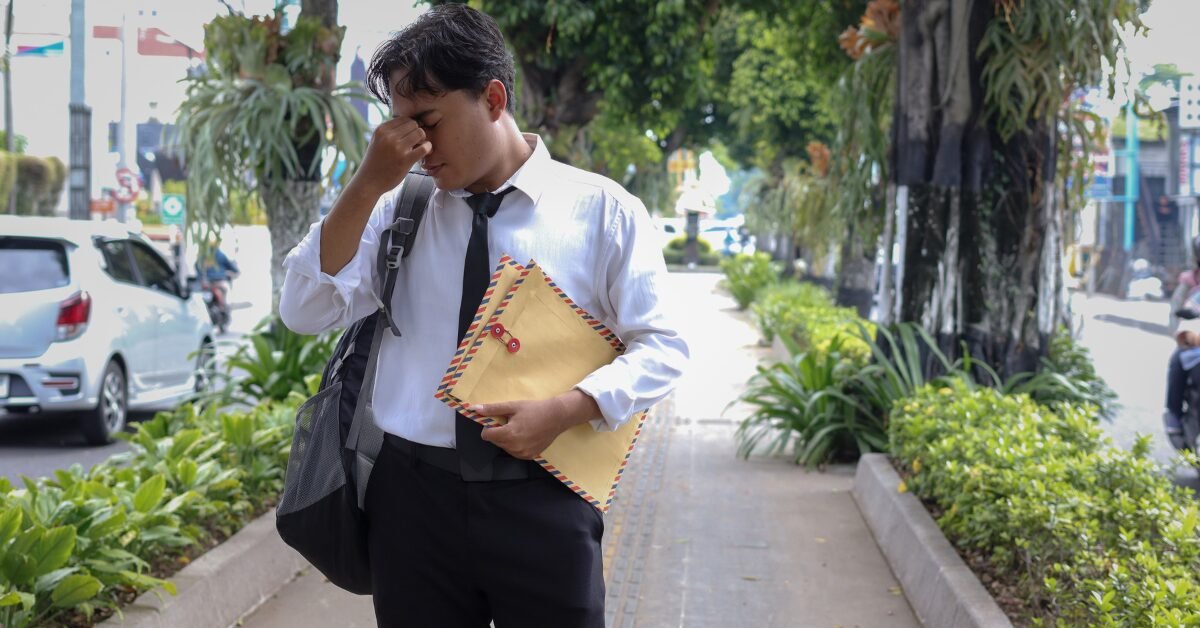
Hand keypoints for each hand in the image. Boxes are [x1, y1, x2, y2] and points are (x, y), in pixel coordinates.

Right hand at [351, 118, 431, 196]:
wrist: (368, 182)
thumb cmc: (375, 162)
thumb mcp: (377, 141)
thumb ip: (390, 132)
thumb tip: (411, 123)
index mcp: (381, 130)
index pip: (404, 119)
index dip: (410, 127)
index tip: (410, 137)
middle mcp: (388, 136)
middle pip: (413, 124)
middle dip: (417, 132)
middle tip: (416, 143)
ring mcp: (397, 148)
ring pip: (420, 133)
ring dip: (423, 140)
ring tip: (418, 149)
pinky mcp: (405, 160)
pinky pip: (424, 147)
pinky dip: (427, 148)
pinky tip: (424, 153)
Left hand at [473, 390, 601, 459]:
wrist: (557, 417)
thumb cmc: (534, 409)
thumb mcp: (512, 406)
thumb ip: (493, 409)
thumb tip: (474, 409)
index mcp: (509, 434)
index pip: (486, 435)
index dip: (488, 427)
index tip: (498, 421)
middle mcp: (515, 447)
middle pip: (495, 441)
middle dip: (499, 432)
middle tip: (512, 422)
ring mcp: (523, 454)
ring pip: (505, 447)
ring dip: (507, 439)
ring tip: (520, 428)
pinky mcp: (529, 456)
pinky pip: (515, 452)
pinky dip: (516, 445)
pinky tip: (525, 436)